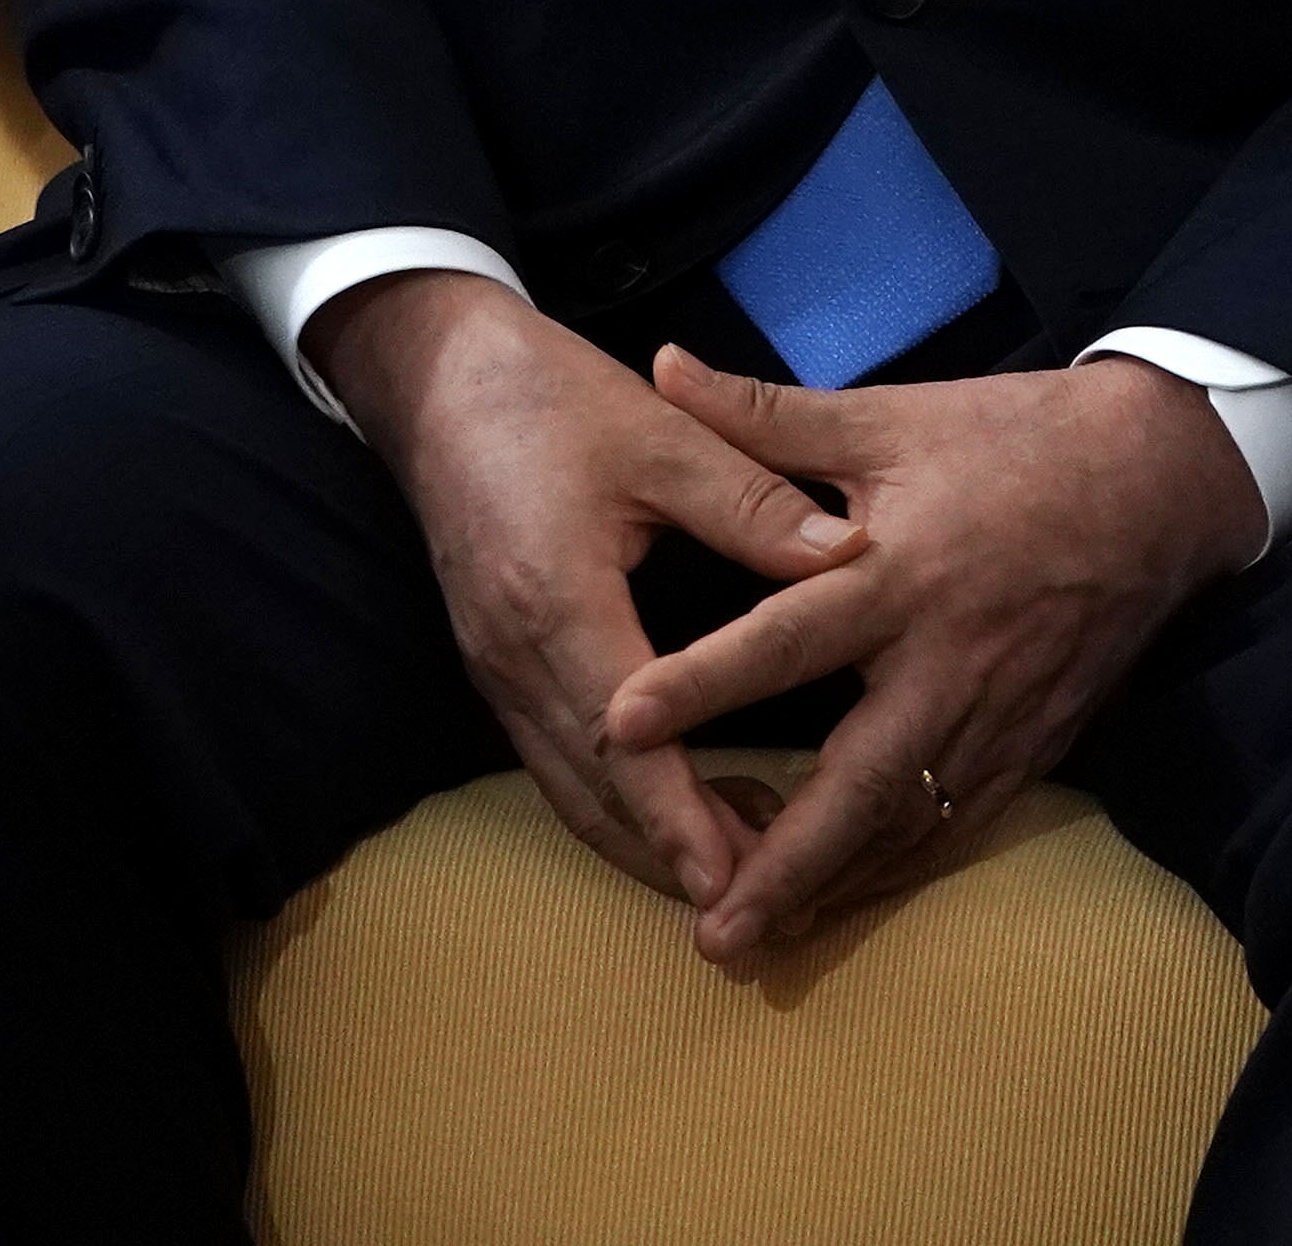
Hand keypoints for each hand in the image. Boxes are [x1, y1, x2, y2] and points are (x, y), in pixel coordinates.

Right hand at [311, 268, 868, 925]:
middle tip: (758, 909)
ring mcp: (498, 667)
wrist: (441, 382)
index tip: (742, 870)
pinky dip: (619, 798)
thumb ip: (755, 502)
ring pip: (572, 786)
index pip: (626, 736)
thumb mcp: (664, 436)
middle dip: (671, 855)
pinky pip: (560, 757)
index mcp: (556, 602)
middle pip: (594, 789)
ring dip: (645, 839)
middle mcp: (515, 656)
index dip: (683, 811)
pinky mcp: (502, 662)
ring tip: (739, 877)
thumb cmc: (552, 399)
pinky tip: (683, 809)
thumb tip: (849, 555)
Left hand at [594, 347, 1266, 965]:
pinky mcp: (1040, 736)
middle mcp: (950, 658)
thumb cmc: (1020, 438)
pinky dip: (900, 867)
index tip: (620, 723)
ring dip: (836, 886)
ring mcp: (1001, 709)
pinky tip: (845, 897)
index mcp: (904, 573)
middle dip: (785, 862)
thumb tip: (661, 366)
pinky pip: (962, 819)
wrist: (1169, 474)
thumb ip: (767, 414)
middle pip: (861, 781)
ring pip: (913, 822)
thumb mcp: (894, 417)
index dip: (703, 681)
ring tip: (759, 938)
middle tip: (713, 932)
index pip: (788, 638)